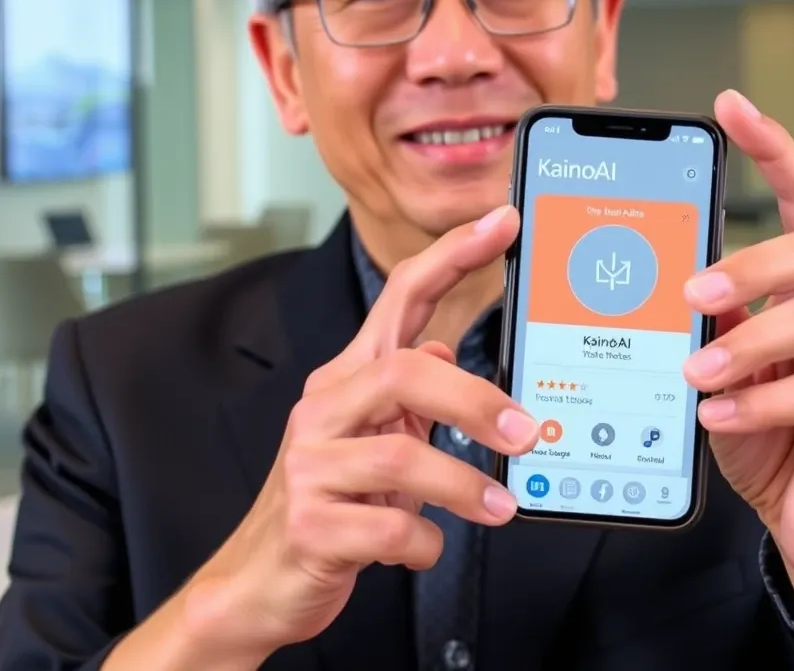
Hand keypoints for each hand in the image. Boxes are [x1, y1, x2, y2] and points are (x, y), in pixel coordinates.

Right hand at [183, 205, 538, 660]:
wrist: (258, 580)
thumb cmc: (332, 502)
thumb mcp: (375, 438)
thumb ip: (409, 394)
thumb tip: (443, 347)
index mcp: (348, 377)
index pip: (401, 296)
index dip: (452, 254)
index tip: (502, 222)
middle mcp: (324, 407)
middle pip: (404, 372)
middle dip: (474, 401)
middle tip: (526, 432)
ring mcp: (310, 464)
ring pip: (398, 456)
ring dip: (462, 486)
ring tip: (499, 507)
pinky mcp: (309, 525)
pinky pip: (387, 530)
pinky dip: (423, 542)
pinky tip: (427, 546)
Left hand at [682, 91, 793, 613]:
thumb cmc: (769, 436)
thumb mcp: (728, 369)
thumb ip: (716, 319)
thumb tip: (679, 275)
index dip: (774, 149)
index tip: (732, 107)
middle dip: (752, 263)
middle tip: (692, 287)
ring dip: (749, 340)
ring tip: (698, 370)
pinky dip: (763, 400)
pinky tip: (719, 413)